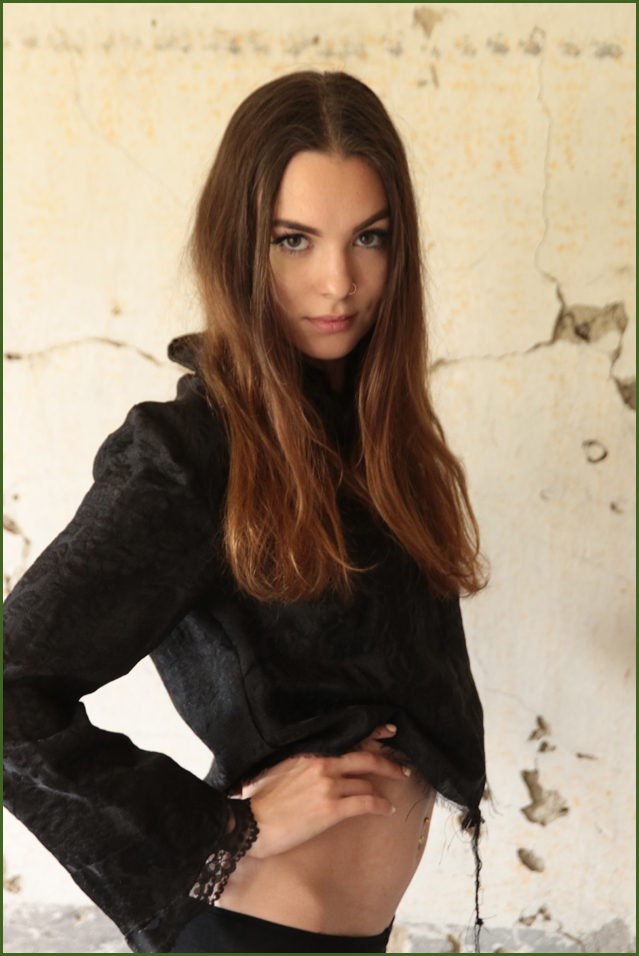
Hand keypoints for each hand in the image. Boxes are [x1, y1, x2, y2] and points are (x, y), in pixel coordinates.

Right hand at [240, 724, 410, 858]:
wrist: (251, 823)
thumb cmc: (259, 799)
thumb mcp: (277, 768)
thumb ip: (299, 761)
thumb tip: (309, 761)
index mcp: (309, 753)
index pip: (347, 739)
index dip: (372, 734)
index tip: (389, 731)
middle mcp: (322, 765)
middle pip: (365, 759)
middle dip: (388, 765)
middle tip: (402, 770)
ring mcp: (328, 786)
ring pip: (366, 783)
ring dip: (381, 791)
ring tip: (388, 799)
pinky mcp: (332, 809)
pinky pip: (365, 803)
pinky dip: (380, 806)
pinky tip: (386, 811)